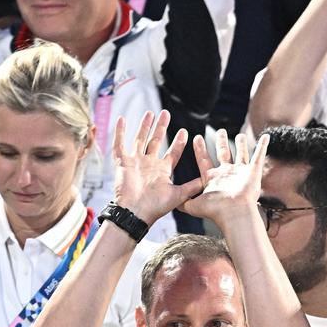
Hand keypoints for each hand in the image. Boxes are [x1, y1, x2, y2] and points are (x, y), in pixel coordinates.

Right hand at [111, 110, 201, 225]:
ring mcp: (136, 163)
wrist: (135, 213)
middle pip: (156, 142)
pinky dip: (120, 132)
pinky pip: (120, 145)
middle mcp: (149, 165)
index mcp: (162, 171)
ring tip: (150, 113)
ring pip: (140, 140)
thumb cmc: (155, 207)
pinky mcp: (123, 163)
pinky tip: (122, 119)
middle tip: (166, 113)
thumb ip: (191, 187)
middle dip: (161, 128)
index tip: (184, 131)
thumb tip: (206, 181)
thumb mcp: (178, 195)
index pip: (172, 153)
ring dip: (144, 126)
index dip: (178, 142)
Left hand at [180, 130, 268, 228]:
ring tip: (240, 135)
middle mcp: (227, 174)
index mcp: (213, 179)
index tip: (196, 138)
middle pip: (223, 154)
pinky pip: (259, 155)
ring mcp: (241, 173)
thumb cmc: (215, 210)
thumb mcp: (193, 205)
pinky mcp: (253, 172)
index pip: (204, 161)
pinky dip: (263, 146)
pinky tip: (265, 136)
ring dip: (241, 145)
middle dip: (221, 143)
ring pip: (241, 154)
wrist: (234, 213)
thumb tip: (171, 203)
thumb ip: (183, 202)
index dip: (200, 150)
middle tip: (220, 131)